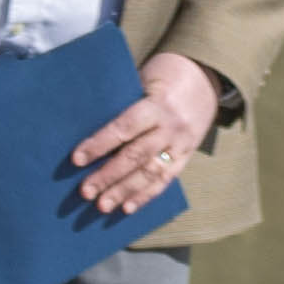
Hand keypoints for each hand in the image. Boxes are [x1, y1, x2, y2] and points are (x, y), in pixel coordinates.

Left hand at [72, 58, 217, 219]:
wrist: (206, 77)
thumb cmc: (165, 75)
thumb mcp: (144, 80)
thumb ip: (126, 104)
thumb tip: (91, 130)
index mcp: (158, 105)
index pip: (125, 128)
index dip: (100, 144)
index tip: (77, 159)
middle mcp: (171, 128)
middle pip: (136, 156)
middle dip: (109, 176)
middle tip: (85, 192)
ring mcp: (181, 145)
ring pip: (151, 173)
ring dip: (125, 191)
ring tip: (103, 206)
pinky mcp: (187, 156)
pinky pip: (166, 180)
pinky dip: (146, 195)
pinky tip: (127, 208)